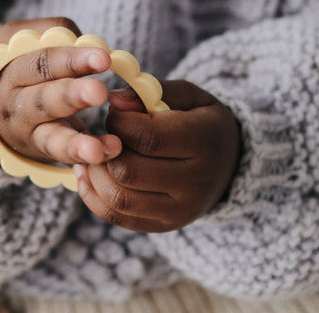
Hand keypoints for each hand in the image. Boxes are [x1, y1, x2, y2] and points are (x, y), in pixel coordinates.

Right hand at [0, 18, 121, 166]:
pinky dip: (84, 159)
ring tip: (98, 148)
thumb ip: (52, 33)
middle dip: (72, 96)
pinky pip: (62, 158)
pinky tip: (106, 153)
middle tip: (100, 92)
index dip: (73, 60)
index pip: (43, 63)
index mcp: (12, 72)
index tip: (103, 58)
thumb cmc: (10, 65)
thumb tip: (86, 41)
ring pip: (50, 139)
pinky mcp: (41, 153)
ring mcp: (28, 133)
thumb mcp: (17, 40)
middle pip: (44, 100)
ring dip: (75, 144)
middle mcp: (16, 106)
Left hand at [74, 79, 240, 231]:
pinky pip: (118, 218)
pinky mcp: (165, 226)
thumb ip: (151, 92)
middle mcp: (195, 182)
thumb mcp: (187, 96)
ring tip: (92, 153)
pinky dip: (95, 196)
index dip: (120, 123)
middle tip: (105, 135)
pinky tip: (89, 174)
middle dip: (105, 149)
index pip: (148, 138)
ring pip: (119, 199)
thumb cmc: (200, 120)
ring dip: (95, 174)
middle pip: (129, 171)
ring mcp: (180, 211)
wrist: (228, 164)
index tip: (115, 112)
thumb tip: (114, 100)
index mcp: (203, 141)